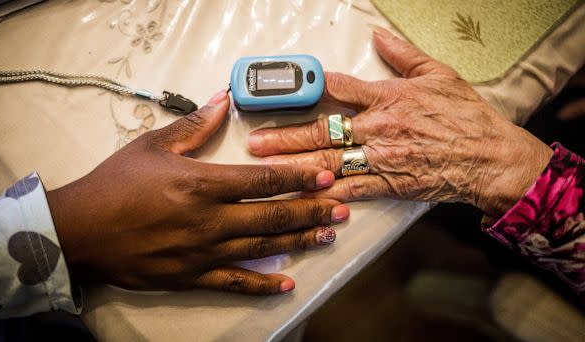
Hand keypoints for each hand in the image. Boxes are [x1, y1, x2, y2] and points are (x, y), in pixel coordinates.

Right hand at [47, 90, 348, 294]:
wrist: (80, 231)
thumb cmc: (114, 185)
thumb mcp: (152, 146)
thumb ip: (194, 126)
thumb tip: (222, 100)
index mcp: (201, 183)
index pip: (262, 180)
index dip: (298, 178)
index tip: (324, 175)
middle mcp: (209, 219)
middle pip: (272, 215)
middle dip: (310, 211)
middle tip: (340, 208)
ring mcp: (202, 252)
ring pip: (261, 247)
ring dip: (297, 241)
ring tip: (326, 236)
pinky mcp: (191, 276)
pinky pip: (234, 283)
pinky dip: (261, 284)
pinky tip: (285, 283)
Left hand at [247, 27, 552, 218]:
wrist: (489, 157)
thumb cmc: (465, 116)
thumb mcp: (438, 74)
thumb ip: (404, 55)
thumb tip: (378, 37)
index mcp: (388, 97)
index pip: (339, 88)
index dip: (310, 87)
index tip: (284, 90)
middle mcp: (379, 128)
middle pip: (322, 130)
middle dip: (285, 136)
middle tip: (256, 141)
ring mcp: (381, 157)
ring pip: (328, 161)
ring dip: (293, 165)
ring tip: (265, 167)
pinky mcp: (387, 183)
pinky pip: (350, 189)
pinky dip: (324, 193)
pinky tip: (300, 195)